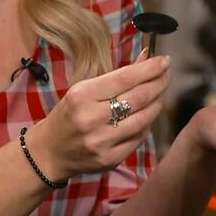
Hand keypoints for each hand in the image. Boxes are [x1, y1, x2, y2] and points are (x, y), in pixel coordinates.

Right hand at [24, 49, 169, 179]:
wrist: (49, 152)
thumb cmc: (69, 115)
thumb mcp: (84, 89)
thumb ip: (118, 76)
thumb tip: (148, 56)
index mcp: (82, 95)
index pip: (125, 78)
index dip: (149, 68)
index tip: (164, 61)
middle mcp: (92, 118)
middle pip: (138, 97)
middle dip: (158, 83)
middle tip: (167, 74)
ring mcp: (102, 141)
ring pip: (143, 118)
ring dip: (157, 102)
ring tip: (160, 92)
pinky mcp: (110, 159)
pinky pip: (139, 137)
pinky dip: (147, 123)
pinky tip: (148, 113)